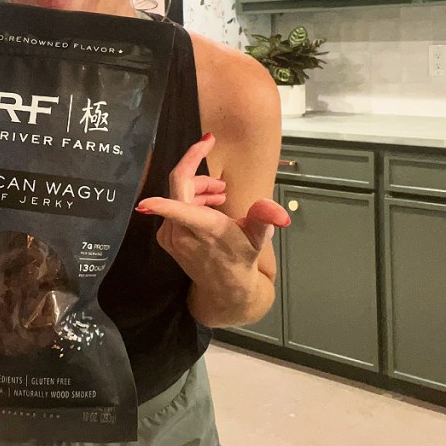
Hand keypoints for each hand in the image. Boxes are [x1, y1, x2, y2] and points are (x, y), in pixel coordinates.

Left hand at [136, 133, 289, 289]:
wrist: (225, 289)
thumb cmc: (242, 259)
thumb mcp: (257, 238)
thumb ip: (263, 219)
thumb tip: (280, 213)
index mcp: (201, 229)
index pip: (178, 202)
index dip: (178, 174)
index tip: (176, 157)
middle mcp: (179, 233)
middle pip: (180, 186)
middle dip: (201, 176)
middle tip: (222, 183)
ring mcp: (169, 236)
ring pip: (177, 195)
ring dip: (198, 189)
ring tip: (220, 193)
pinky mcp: (166, 238)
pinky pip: (173, 207)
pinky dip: (191, 201)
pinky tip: (209, 206)